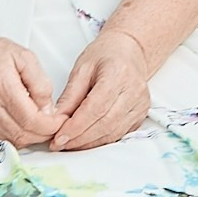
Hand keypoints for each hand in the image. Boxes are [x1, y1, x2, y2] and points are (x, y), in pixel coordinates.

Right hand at [0, 30, 63, 147]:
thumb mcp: (23, 56)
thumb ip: (40, 82)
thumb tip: (48, 109)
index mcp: (1, 84)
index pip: (30, 119)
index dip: (50, 125)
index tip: (62, 121)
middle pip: (22, 134)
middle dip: (44, 134)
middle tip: (56, 125)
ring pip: (12, 140)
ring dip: (32, 138)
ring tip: (42, 125)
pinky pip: (0, 139)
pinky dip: (17, 137)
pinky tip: (25, 126)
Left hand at [49, 29, 152, 150]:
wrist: (128, 52)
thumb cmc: (105, 56)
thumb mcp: (81, 69)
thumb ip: (69, 95)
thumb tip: (56, 120)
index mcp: (118, 73)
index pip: (96, 108)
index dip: (76, 127)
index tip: (59, 137)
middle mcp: (134, 90)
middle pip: (105, 124)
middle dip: (80, 138)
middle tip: (60, 144)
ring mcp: (140, 104)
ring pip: (113, 133)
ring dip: (88, 143)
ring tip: (69, 144)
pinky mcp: (140, 115)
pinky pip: (118, 134)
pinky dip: (99, 141)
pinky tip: (85, 141)